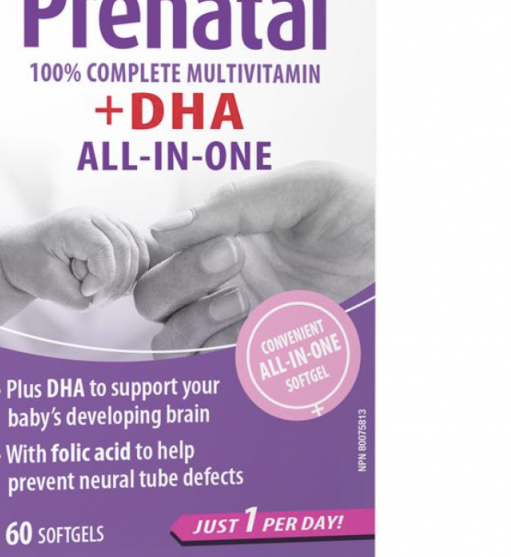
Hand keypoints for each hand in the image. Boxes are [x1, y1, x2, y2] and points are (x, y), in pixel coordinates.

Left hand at [0, 208, 151, 308]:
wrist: (28, 253)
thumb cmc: (34, 266)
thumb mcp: (48, 286)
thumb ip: (77, 298)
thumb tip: (102, 299)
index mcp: (75, 223)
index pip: (103, 250)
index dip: (102, 278)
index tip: (85, 293)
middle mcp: (96, 217)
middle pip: (125, 250)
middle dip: (115, 283)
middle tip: (94, 299)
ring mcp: (110, 222)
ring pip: (136, 252)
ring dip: (123, 280)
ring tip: (100, 292)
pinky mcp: (119, 232)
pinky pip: (139, 253)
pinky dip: (132, 274)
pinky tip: (113, 286)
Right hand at [134, 162, 374, 352]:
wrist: (402, 249)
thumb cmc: (356, 209)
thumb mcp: (300, 188)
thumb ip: (231, 204)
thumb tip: (163, 229)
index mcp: (218, 234)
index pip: (155, 254)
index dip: (163, 254)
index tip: (214, 240)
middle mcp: (218, 280)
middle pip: (153, 300)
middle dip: (181, 281)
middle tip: (233, 257)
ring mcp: (237, 319)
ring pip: (171, 343)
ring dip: (194, 322)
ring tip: (243, 298)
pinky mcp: (263, 353)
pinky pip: (215, 368)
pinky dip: (225, 352)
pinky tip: (262, 326)